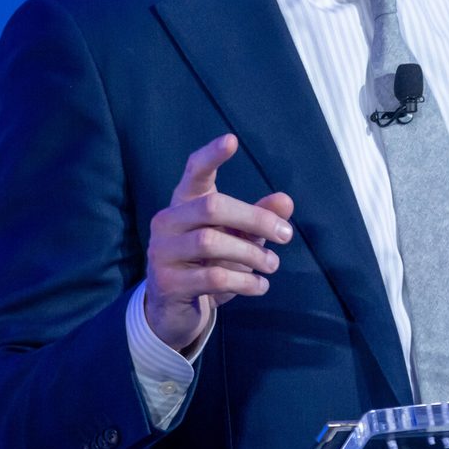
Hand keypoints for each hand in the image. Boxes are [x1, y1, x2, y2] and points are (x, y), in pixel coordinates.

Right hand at [143, 133, 294, 351]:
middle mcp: (167, 222)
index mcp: (184, 203)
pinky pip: (212, 277)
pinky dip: (244, 282)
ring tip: (273, 264)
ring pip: (211, 243)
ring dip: (251, 255)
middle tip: (285, 235)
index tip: (232, 140)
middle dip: (255, 219)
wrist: (173, 309)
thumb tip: (286, 201)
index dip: (211, 155)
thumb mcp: (236, 238)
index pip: (194, 172)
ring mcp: (162, 252)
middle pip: (212, 207)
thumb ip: (259, 218)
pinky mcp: (167, 283)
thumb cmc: (208, 263)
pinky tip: (260, 286)